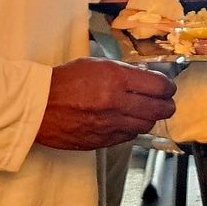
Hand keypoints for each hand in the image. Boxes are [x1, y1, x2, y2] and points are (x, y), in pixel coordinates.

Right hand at [35, 58, 176, 149]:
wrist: (38, 106)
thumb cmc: (65, 81)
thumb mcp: (96, 65)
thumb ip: (124, 71)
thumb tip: (147, 78)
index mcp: (115, 78)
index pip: (159, 85)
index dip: (168, 87)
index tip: (168, 87)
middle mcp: (116, 102)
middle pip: (159, 109)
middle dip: (167, 105)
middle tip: (166, 102)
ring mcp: (110, 124)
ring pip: (147, 125)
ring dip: (150, 118)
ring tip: (145, 112)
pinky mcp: (103, 141)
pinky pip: (129, 136)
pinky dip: (132, 129)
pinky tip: (127, 121)